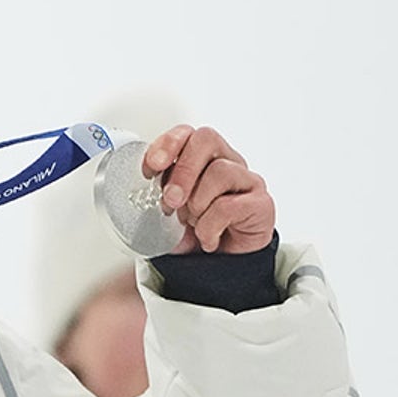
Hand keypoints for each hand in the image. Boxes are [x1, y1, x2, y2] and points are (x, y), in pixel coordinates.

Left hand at [143, 125, 275, 254]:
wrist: (222, 263)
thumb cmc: (195, 229)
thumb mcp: (169, 209)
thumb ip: (156, 191)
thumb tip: (136, 186)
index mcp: (202, 157)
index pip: (187, 133)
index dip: (167, 145)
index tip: (151, 168)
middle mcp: (227, 161)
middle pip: (206, 139)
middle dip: (183, 170)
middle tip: (171, 200)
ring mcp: (247, 180)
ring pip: (220, 171)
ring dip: (197, 202)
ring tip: (193, 222)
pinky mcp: (261, 203)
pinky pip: (230, 205)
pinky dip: (210, 226)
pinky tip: (208, 238)